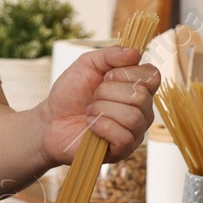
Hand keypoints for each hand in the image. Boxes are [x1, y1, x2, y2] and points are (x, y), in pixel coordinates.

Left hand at [39, 47, 161, 165]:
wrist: (50, 120)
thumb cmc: (71, 93)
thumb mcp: (87, 64)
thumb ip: (110, 55)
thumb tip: (136, 53)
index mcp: (137, 87)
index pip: (152, 76)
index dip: (127, 73)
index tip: (106, 76)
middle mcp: (142, 109)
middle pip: (141, 96)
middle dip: (108, 92)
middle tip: (94, 96)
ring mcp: (135, 131)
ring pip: (133, 117)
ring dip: (103, 109)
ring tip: (90, 111)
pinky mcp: (123, 150)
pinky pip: (124, 137)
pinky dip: (102, 126)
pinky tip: (91, 124)